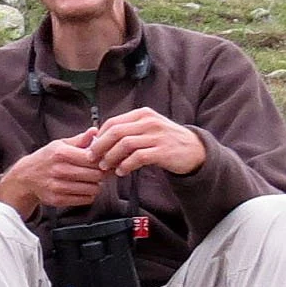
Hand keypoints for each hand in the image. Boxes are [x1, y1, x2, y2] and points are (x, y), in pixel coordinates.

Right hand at [0, 129, 105, 215]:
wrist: (26, 177)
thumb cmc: (47, 158)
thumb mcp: (60, 144)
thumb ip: (80, 139)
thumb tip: (94, 131)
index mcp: (60, 153)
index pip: (92, 158)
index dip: (101, 159)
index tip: (100, 160)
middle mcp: (58, 170)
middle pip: (95, 175)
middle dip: (100, 173)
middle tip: (97, 171)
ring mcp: (57, 186)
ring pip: (93, 188)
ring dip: (95, 185)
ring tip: (88, 180)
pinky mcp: (58, 200)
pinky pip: (86, 199)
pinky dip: (88, 194)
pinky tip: (82, 188)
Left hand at [87, 108, 205, 177]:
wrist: (194, 150)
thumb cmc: (165, 141)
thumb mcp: (148, 129)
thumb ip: (128, 131)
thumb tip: (100, 140)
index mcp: (142, 114)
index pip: (113, 122)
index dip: (99, 136)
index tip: (91, 148)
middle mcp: (149, 122)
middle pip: (116, 132)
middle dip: (100, 147)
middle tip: (93, 159)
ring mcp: (157, 136)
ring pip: (125, 144)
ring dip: (111, 157)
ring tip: (106, 168)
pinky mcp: (163, 151)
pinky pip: (138, 157)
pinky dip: (125, 165)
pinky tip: (121, 172)